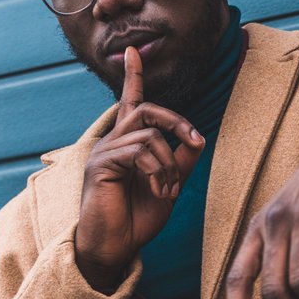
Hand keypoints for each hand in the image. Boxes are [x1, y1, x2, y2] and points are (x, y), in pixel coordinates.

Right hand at [73, 47, 205, 291]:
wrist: (116, 247)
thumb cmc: (138, 218)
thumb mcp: (169, 185)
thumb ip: (181, 161)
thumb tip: (197, 138)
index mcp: (129, 144)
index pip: (132, 103)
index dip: (133, 76)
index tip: (133, 51)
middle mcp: (114, 142)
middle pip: (148, 110)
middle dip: (178, 122)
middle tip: (194, 140)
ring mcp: (105, 152)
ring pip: (150, 135)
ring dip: (170, 163)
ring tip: (169, 189)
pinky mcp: (102, 164)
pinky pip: (141, 152)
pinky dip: (159, 172)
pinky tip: (160, 192)